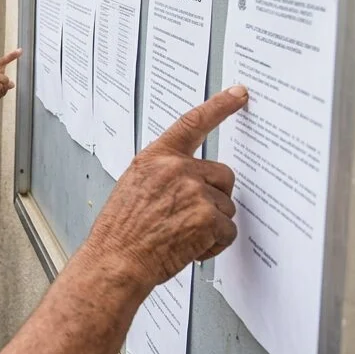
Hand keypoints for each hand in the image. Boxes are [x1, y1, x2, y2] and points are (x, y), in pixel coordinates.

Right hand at [86, 86, 245, 289]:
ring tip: (181, 236)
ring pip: (225, 207)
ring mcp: (194, 191)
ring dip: (211, 225)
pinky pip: (227, 231)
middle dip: (216, 196)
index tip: (238, 94)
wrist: (116, 259)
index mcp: (155, 158)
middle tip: (193, 216)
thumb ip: (164, 175)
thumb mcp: (134, 187)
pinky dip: (214, 244)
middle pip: (222, 174)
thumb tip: (192, 180)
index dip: (219, 107)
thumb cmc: (121, 231)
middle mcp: (176, 169)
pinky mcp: (207, 217)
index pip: (192, 123)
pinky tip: (190, 247)